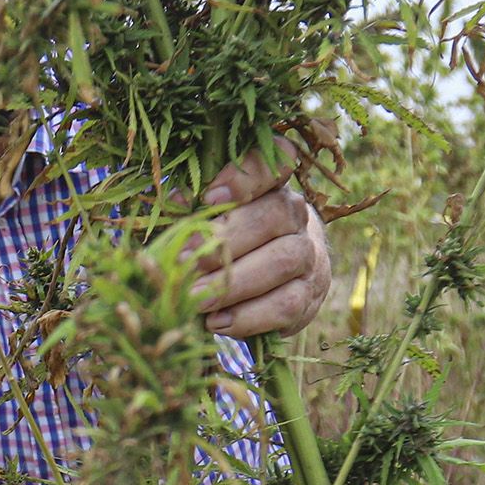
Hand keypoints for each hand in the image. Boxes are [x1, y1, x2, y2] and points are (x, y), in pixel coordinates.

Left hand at [191, 140, 330, 339]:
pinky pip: (285, 305)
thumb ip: (192, 210)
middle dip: (226, 241)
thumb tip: (175, 203)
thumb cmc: (229, 242)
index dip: (246, 176)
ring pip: (282, 262)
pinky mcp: (308, 296)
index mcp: (273, 185)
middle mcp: (298, 216)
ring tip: (196, 299)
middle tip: (185, 262)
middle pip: (274, 216)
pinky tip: (218, 322)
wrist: (274, 282)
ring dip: (235, 283)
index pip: (277, 161)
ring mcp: (309, 256)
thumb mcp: (209, 220)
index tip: (209, 197)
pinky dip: (249, 316)